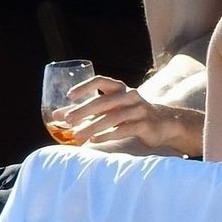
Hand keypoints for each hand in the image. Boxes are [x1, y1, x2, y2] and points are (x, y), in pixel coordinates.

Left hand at [65, 75, 203, 156]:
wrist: (165, 123)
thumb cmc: (131, 115)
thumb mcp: (111, 109)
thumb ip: (87, 111)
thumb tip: (57, 116)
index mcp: (120, 88)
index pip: (100, 81)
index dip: (84, 87)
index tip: (69, 96)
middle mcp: (130, 96)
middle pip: (104, 101)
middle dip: (84, 110)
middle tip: (68, 120)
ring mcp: (139, 110)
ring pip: (113, 117)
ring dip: (93, 126)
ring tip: (77, 136)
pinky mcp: (145, 125)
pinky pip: (124, 129)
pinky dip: (108, 134)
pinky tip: (95, 140)